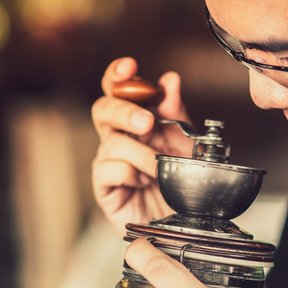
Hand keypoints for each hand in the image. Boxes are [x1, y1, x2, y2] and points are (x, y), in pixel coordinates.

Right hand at [91, 58, 192, 235]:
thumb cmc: (178, 180)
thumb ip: (176, 112)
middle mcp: (118, 137)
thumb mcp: (184, 142)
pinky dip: (128, 173)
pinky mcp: (105, 186)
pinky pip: (107, 171)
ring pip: (111, 143)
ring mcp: (109, 161)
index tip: (130, 67)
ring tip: (158, 167)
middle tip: (146, 122)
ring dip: (139, 154)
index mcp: (135, 120)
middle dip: (124, 112)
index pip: (118, 89)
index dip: (118, 75)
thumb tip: (170, 80)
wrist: (178, 219)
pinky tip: (143, 181)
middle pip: (103, 110)